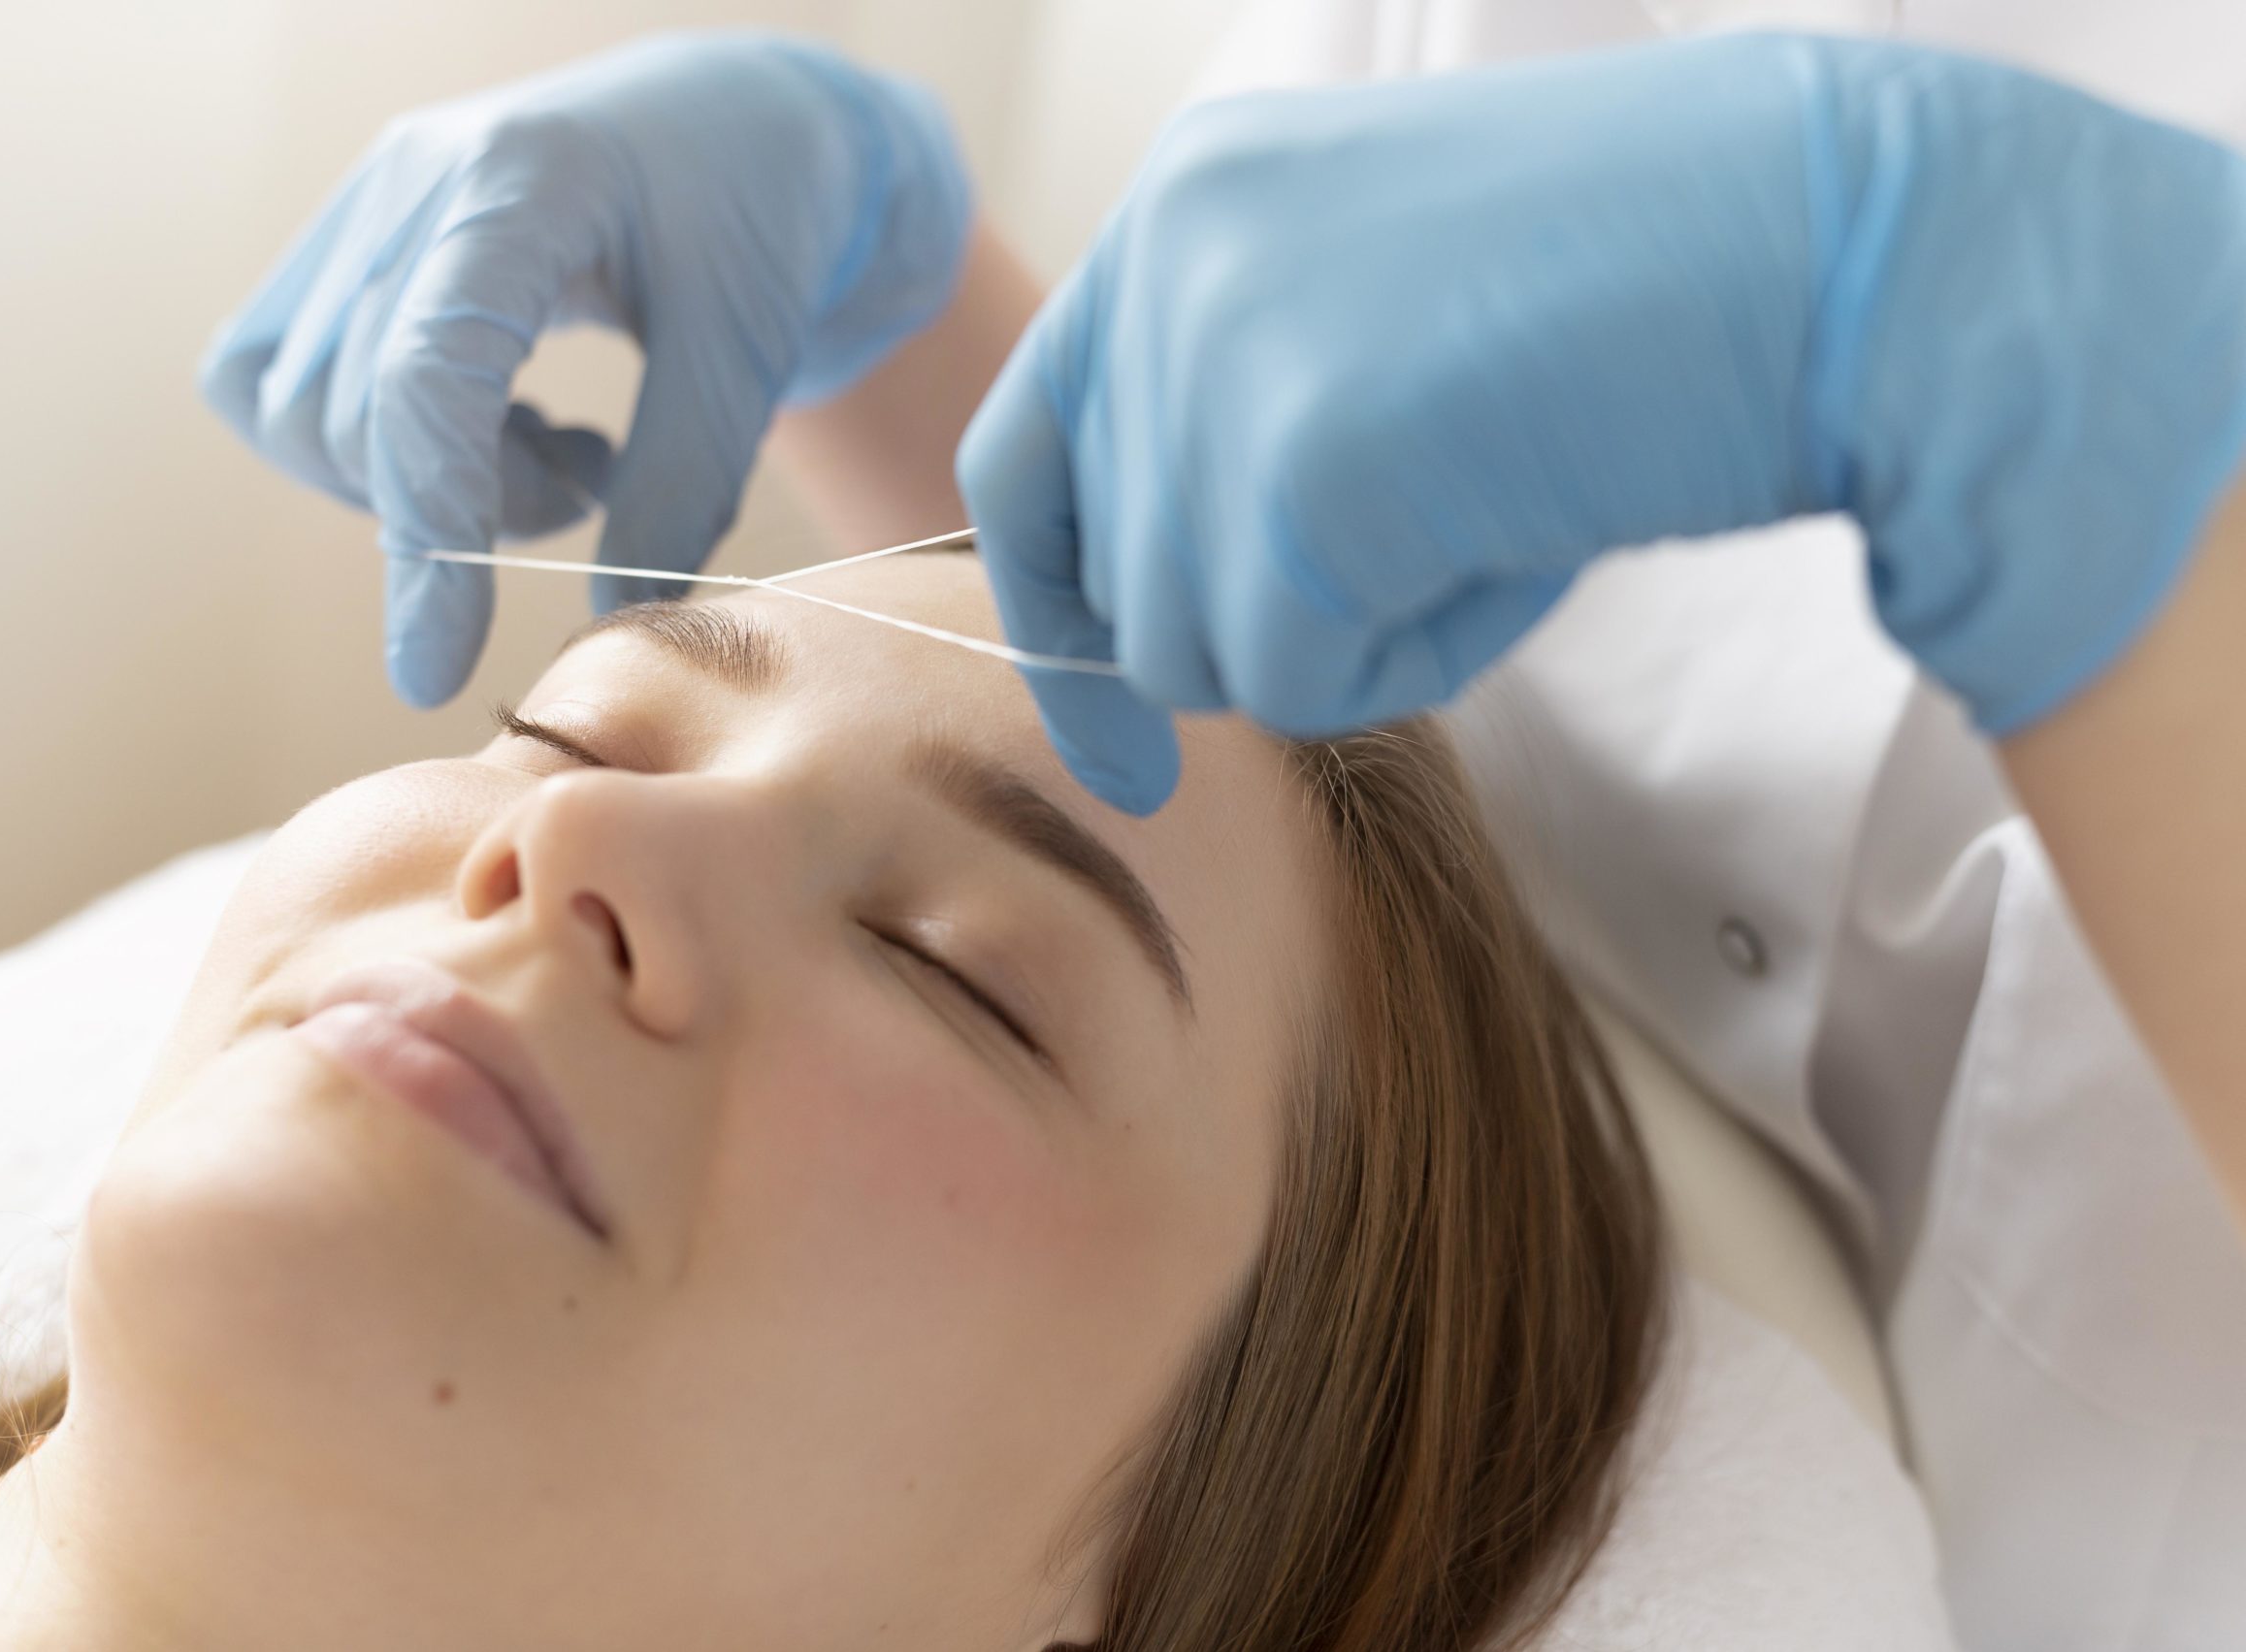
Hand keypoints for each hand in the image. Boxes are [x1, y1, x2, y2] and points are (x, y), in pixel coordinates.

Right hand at [200, 34, 969, 704]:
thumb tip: (605, 619)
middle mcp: (416, 179)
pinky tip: (490, 421)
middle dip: (469, 509)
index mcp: (526, 183)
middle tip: (589, 485)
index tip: (436, 670)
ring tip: (558, 448)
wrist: (740, 126)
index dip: (426, 536)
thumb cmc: (763, 216)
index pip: (426, 376)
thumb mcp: (748, 351)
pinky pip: (283, 385)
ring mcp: (368, 204)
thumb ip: (682, 487)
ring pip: (307, 412)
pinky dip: (377, 448)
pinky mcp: (346, 242)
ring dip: (428, 482)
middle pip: (359, 415)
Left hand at [959, 34, 2245, 812]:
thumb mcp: (1374, 323)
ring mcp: (1222, 351)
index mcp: (1183, 202)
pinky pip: (1298, 680)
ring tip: (1489, 514)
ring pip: (1198, 653)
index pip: (1026, 452)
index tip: (1123, 746)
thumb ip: (1228, 425)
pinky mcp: (1299, 463)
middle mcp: (1167, 255)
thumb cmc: (1630, 305)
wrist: (1828, 249)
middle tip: (1441, 540)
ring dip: (1353, 641)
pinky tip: (1517, 542)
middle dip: (1268, 628)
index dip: (1058, 611)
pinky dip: (1418, 658)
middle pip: (1121, 588)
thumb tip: (1139, 623)